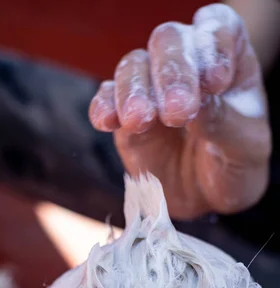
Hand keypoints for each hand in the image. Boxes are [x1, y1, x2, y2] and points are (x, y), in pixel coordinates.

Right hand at [89, 3, 270, 219]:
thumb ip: (223, 123)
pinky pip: (106, 98)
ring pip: (133, 66)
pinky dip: (103, 106)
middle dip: (171, 73)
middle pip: (169, 42)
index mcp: (226, 59)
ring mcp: (151, 88)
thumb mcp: (244, 150)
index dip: (212, 45)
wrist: (203, 200)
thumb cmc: (232, 166)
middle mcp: (186, 63)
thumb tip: (196, 104)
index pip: (217, 27)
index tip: (215, 82)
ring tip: (138, 121)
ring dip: (133, 91)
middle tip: (176, 113)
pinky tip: (107, 122)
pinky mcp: (124, 116)